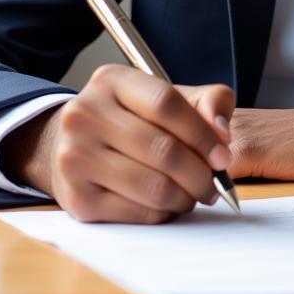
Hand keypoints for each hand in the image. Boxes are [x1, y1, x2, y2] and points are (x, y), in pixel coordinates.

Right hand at [0, 64, 233, 223]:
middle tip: (213, 183)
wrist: (70, 146)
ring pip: (153, 186)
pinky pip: (137, 213)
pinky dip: (163, 213)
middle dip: (199, 173)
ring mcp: (75, 158)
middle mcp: (84, 114)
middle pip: (162, 149)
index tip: (222, 156)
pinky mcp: (76, 199)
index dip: (201, 133)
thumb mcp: (167, 96)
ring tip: (194, 194)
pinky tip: (168, 204)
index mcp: (110, 80)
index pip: (165, 103)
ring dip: (185, 197)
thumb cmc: (131, 120)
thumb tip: (220, 131)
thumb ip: (206, 101)